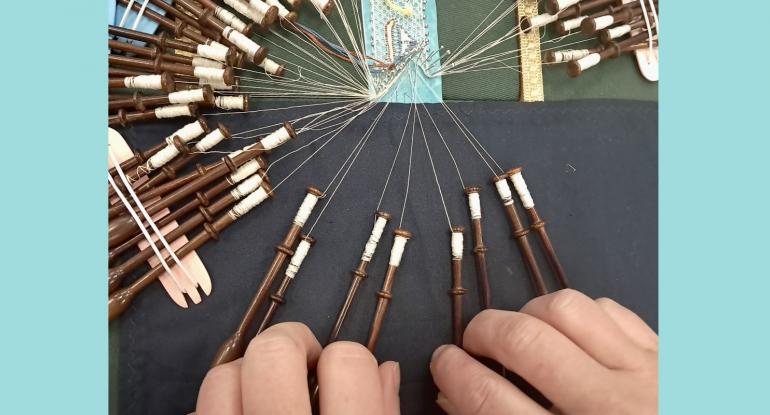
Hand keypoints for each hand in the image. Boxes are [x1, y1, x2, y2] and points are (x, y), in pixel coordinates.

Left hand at [195, 322, 399, 414]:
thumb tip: (384, 368)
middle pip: (273, 352)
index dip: (348, 360)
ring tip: (265, 395)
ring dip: (247, 375)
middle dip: (291, 344)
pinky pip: (197, 411)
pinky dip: (220, 409)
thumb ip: (383, 414)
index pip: (345, 361)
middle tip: (303, 365)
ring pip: (222, 377)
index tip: (344, 376)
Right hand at [430, 289, 657, 414]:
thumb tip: (453, 392)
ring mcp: (646, 374)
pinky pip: (612, 309)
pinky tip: (571, 335)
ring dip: (529, 314)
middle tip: (472, 343)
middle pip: (525, 342)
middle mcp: (610, 407)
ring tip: (520, 332)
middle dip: (483, 332)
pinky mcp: (670, 355)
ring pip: (568, 309)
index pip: (493, 400)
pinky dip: (579, 315)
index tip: (443, 362)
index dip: (454, 374)